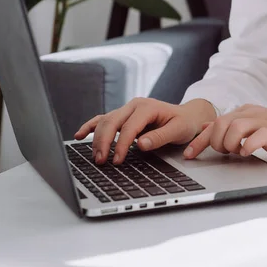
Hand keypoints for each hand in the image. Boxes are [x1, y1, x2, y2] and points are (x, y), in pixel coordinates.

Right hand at [75, 98, 216, 164]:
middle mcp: (134, 105)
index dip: (121, 144)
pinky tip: (79, 135)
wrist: (188, 116)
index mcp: (147, 107)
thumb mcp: (178, 130)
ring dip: (97, 139)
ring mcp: (127, 109)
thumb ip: (160, 137)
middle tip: (101, 161)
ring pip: (105, 121)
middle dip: (104, 142)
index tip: (117, 160)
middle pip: (112, 122)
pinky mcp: (123, 116)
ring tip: (96, 157)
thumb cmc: (184, 123)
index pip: (129, 127)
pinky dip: (90, 126)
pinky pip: (103, 119)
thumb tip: (140, 144)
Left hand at [183, 104, 266, 159]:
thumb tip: (207, 129)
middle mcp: (251, 113)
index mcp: (243, 112)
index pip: (214, 123)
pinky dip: (247, 147)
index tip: (189, 155)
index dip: (198, 140)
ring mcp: (263, 121)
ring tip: (236, 152)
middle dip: (214, 142)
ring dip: (229, 144)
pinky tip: (249, 153)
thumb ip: (232, 127)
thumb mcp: (254, 125)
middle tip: (224, 153)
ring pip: (234, 127)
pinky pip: (255, 137)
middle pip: (220, 123)